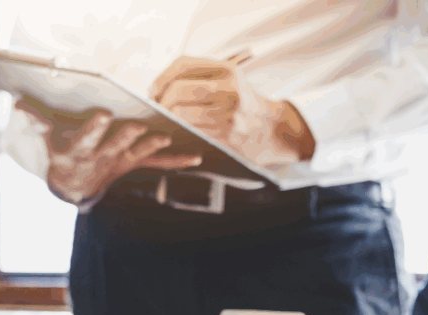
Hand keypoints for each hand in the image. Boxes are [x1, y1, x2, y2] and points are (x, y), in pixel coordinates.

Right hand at [15, 100, 202, 204]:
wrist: (74, 188)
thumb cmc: (62, 153)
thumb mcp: (48, 140)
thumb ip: (37, 121)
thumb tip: (19, 102)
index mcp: (81, 150)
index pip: (87, 138)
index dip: (94, 127)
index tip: (103, 113)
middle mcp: (102, 158)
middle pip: (116, 146)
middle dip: (126, 136)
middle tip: (138, 125)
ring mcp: (121, 162)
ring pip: (138, 154)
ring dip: (152, 146)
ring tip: (166, 137)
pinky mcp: (135, 164)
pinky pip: (158, 163)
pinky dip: (177, 161)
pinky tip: (197, 157)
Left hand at [150, 56, 314, 164]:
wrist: (273, 129)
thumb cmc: (245, 103)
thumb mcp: (231, 79)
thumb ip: (202, 75)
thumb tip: (162, 85)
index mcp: (227, 70)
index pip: (183, 64)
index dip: (162, 77)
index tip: (153, 89)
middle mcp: (229, 89)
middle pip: (178, 90)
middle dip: (161, 101)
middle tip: (157, 109)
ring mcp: (228, 114)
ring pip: (182, 114)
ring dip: (167, 119)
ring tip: (166, 121)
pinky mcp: (226, 136)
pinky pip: (192, 132)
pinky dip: (179, 132)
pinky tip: (178, 132)